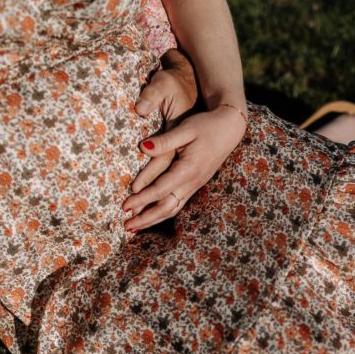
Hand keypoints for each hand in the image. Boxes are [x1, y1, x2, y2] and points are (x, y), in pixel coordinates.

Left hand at [122, 104, 246, 231]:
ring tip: (135, 227)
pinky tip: (152, 217)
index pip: (160, 189)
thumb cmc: (206, 125)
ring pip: (172, 209)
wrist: (229, 128)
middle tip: (126, 226)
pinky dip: (163, 214)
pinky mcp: (195, 185)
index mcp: (188, 169)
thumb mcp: (185, 129)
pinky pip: (177, 204)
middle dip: (145, 218)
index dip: (142, 199)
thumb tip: (143, 147)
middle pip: (166, 207)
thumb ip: (164, 141)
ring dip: (153, 220)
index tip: (125, 206)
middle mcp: (192, 182)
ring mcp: (195, 185)